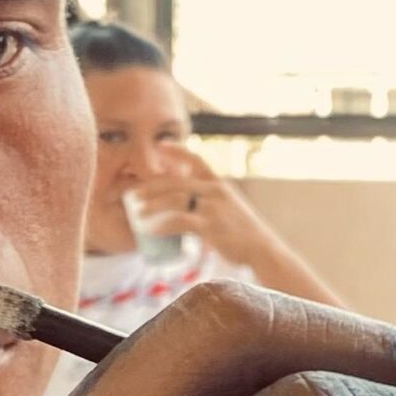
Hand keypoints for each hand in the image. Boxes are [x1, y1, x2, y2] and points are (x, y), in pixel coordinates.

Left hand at [127, 153, 282, 279]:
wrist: (263, 250)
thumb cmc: (246, 235)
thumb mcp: (232, 210)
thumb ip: (215, 204)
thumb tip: (195, 208)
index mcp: (220, 184)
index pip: (196, 160)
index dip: (177, 151)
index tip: (161, 146)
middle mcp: (215, 190)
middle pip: (176, 181)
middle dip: (151, 186)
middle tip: (133, 194)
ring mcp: (213, 207)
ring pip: (174, 199)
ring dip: (151, 205)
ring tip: (135, 212)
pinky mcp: (210, 225)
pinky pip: (179, 221)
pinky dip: (161, 225)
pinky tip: (148, 230)